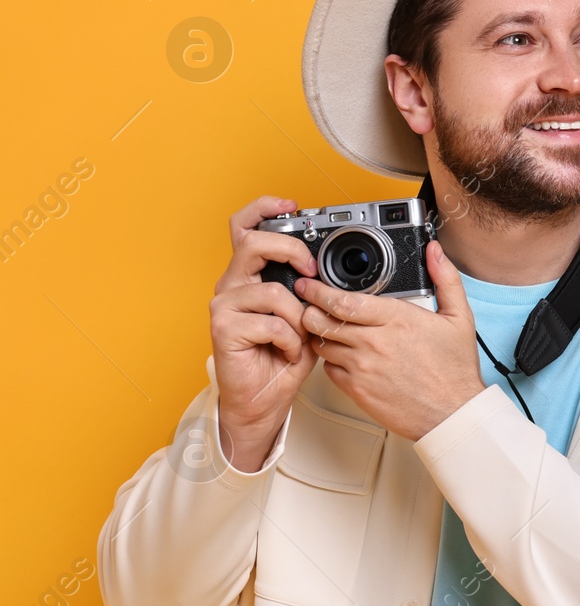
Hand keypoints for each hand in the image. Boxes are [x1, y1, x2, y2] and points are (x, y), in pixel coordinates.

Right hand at [211, 196, 320, 471]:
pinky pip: (270, 322)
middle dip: (290, 252)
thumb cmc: (284, 357)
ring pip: (271, 290)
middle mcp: (232, 285)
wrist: (264, 399)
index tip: (292, 206)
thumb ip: (312, 290)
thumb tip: (330, 271)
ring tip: (298, 336)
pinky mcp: (222, 328)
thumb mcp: (307, 315)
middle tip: (311, 272)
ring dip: (297, 317)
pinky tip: (286, 351)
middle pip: (253, 243)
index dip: (264, 208)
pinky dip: (290, 339)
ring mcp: (224, 306)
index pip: (245, 227)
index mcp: (250, 275)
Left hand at [297, 240, 485, 440]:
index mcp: (397, 319)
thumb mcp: (459, 318)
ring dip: (318, 334)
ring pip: (321, 344)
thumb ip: (446, 279)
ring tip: (324, 328)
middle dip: (308, 309)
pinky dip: (330, 360)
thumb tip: (435, 253)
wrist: (452, 413)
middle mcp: (375, 342)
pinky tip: (341, 355)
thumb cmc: (454, 371)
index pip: (343, 301)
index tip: (311, 284)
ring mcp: (363, 367)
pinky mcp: (357, 390)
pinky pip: (328, 370)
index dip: (319, 291)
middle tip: (307, 304)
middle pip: (321, 320)